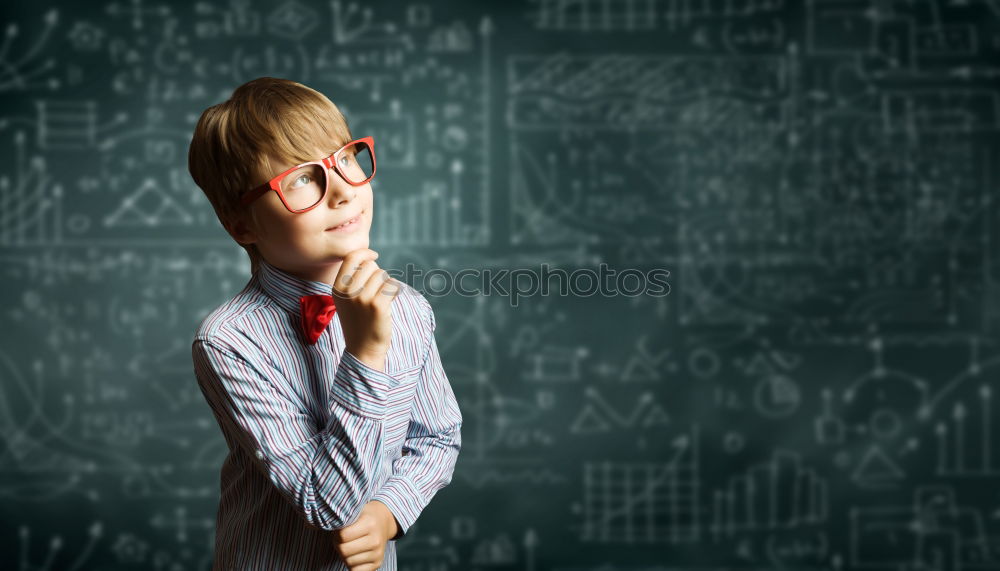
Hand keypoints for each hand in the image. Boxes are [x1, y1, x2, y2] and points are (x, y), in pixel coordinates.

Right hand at [332, 248, 400, 371]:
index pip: (351, 258)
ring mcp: (362, 299)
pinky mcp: (378, 305)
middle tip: (376, 291)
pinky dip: (395, 290)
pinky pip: (393, 285)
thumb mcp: (346, 300)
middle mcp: (348, 292)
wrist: (363, 349)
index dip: (365, 253)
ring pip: (383, 275)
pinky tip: (389, 302)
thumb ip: (352, 279)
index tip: (374, 255)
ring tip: (381, 300)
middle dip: (377, 274)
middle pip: (370, 266)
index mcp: (337, 288)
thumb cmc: (359, 321)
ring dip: (386, 284)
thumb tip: (369, 257)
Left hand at [333, 501, 398, 570]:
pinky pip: (356, 570)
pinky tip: (354, 554)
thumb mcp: (357, 511)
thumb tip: (325, 526)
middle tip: (340, 540)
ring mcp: (378, 553)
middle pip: (344, 550)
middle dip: (338, 545)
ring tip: (348, 546)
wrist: (384, 521)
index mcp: (370, 524)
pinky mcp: (377, 563)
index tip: (338, 531)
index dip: (336, 534)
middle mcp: (376, 540)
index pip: (343, 536)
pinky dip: (351, 564)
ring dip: (344, 555)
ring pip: (348, 562)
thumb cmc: (366, 516)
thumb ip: (344, 518)